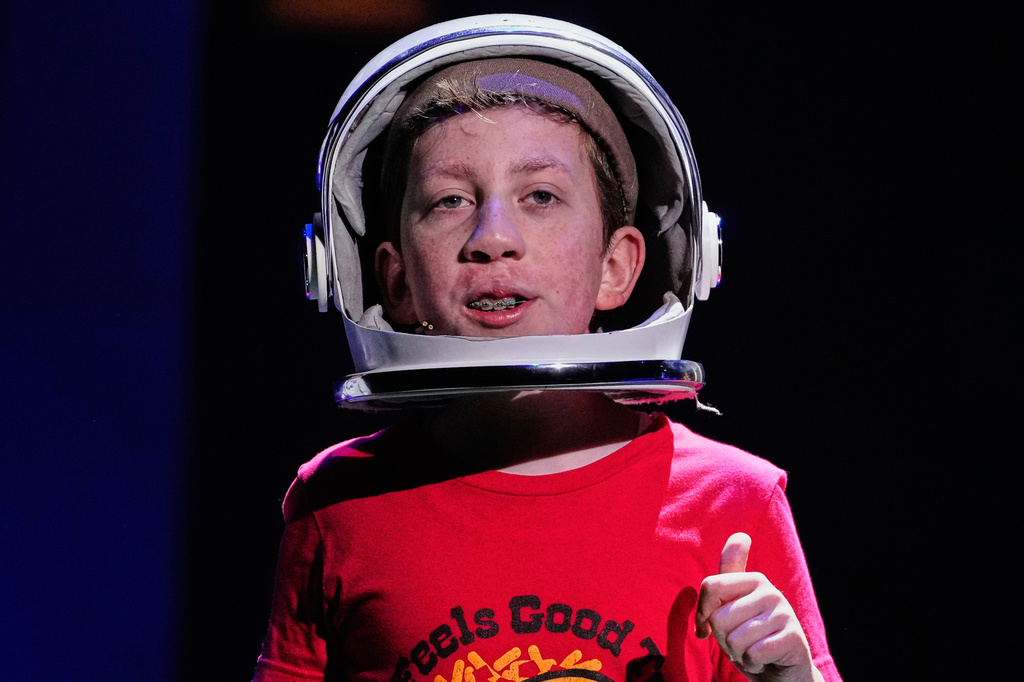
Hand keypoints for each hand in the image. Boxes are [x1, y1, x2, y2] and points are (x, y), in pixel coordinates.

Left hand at [695, 533, 821, 681]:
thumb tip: (740, 535)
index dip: (701, 613)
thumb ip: (731, 571)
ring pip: (735, 639)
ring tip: (752, 649)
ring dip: (738, 653)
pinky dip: (752, 663)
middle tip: (740, 642)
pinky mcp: (793, 639)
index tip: (706, 626)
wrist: (781, 670)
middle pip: (719, 617)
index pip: (710, 586)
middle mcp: (771, 592)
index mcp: (754, 580)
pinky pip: (752, 654)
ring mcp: (785, 615)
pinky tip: (763, 660)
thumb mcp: (734, 603)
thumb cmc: (750, 636)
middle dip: (723, 639)